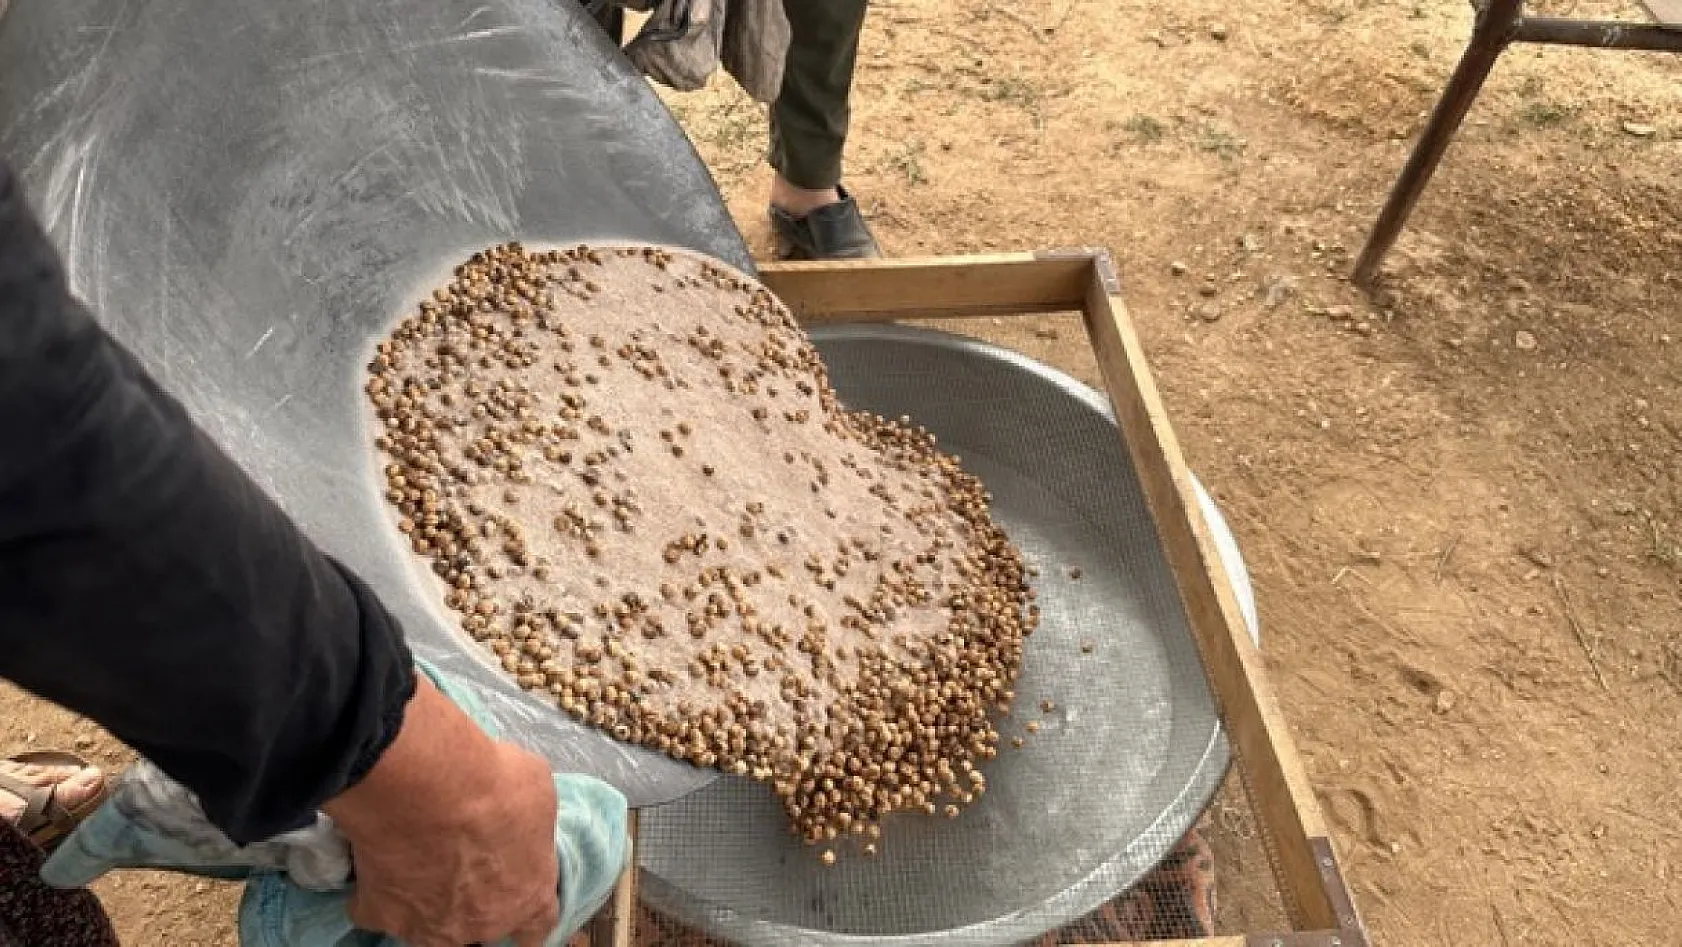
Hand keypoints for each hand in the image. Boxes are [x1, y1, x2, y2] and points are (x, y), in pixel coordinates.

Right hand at [323, 676, 559, 946]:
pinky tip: (378, 863)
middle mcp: (479, 925)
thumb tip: (518, 818)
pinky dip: (376, 890)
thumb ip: (531, 823)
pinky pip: (376, 910)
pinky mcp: (380, 913)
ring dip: (426, 902)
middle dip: (474, 905)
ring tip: (420, 863)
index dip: (525, 913)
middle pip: (479, 929)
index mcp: (527, 899)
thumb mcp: (536, 791)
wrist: (426, 782)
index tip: (514, 896)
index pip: (535, 928)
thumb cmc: (494, 784)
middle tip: (462, 865)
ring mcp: (426, 926)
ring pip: (428, 927)